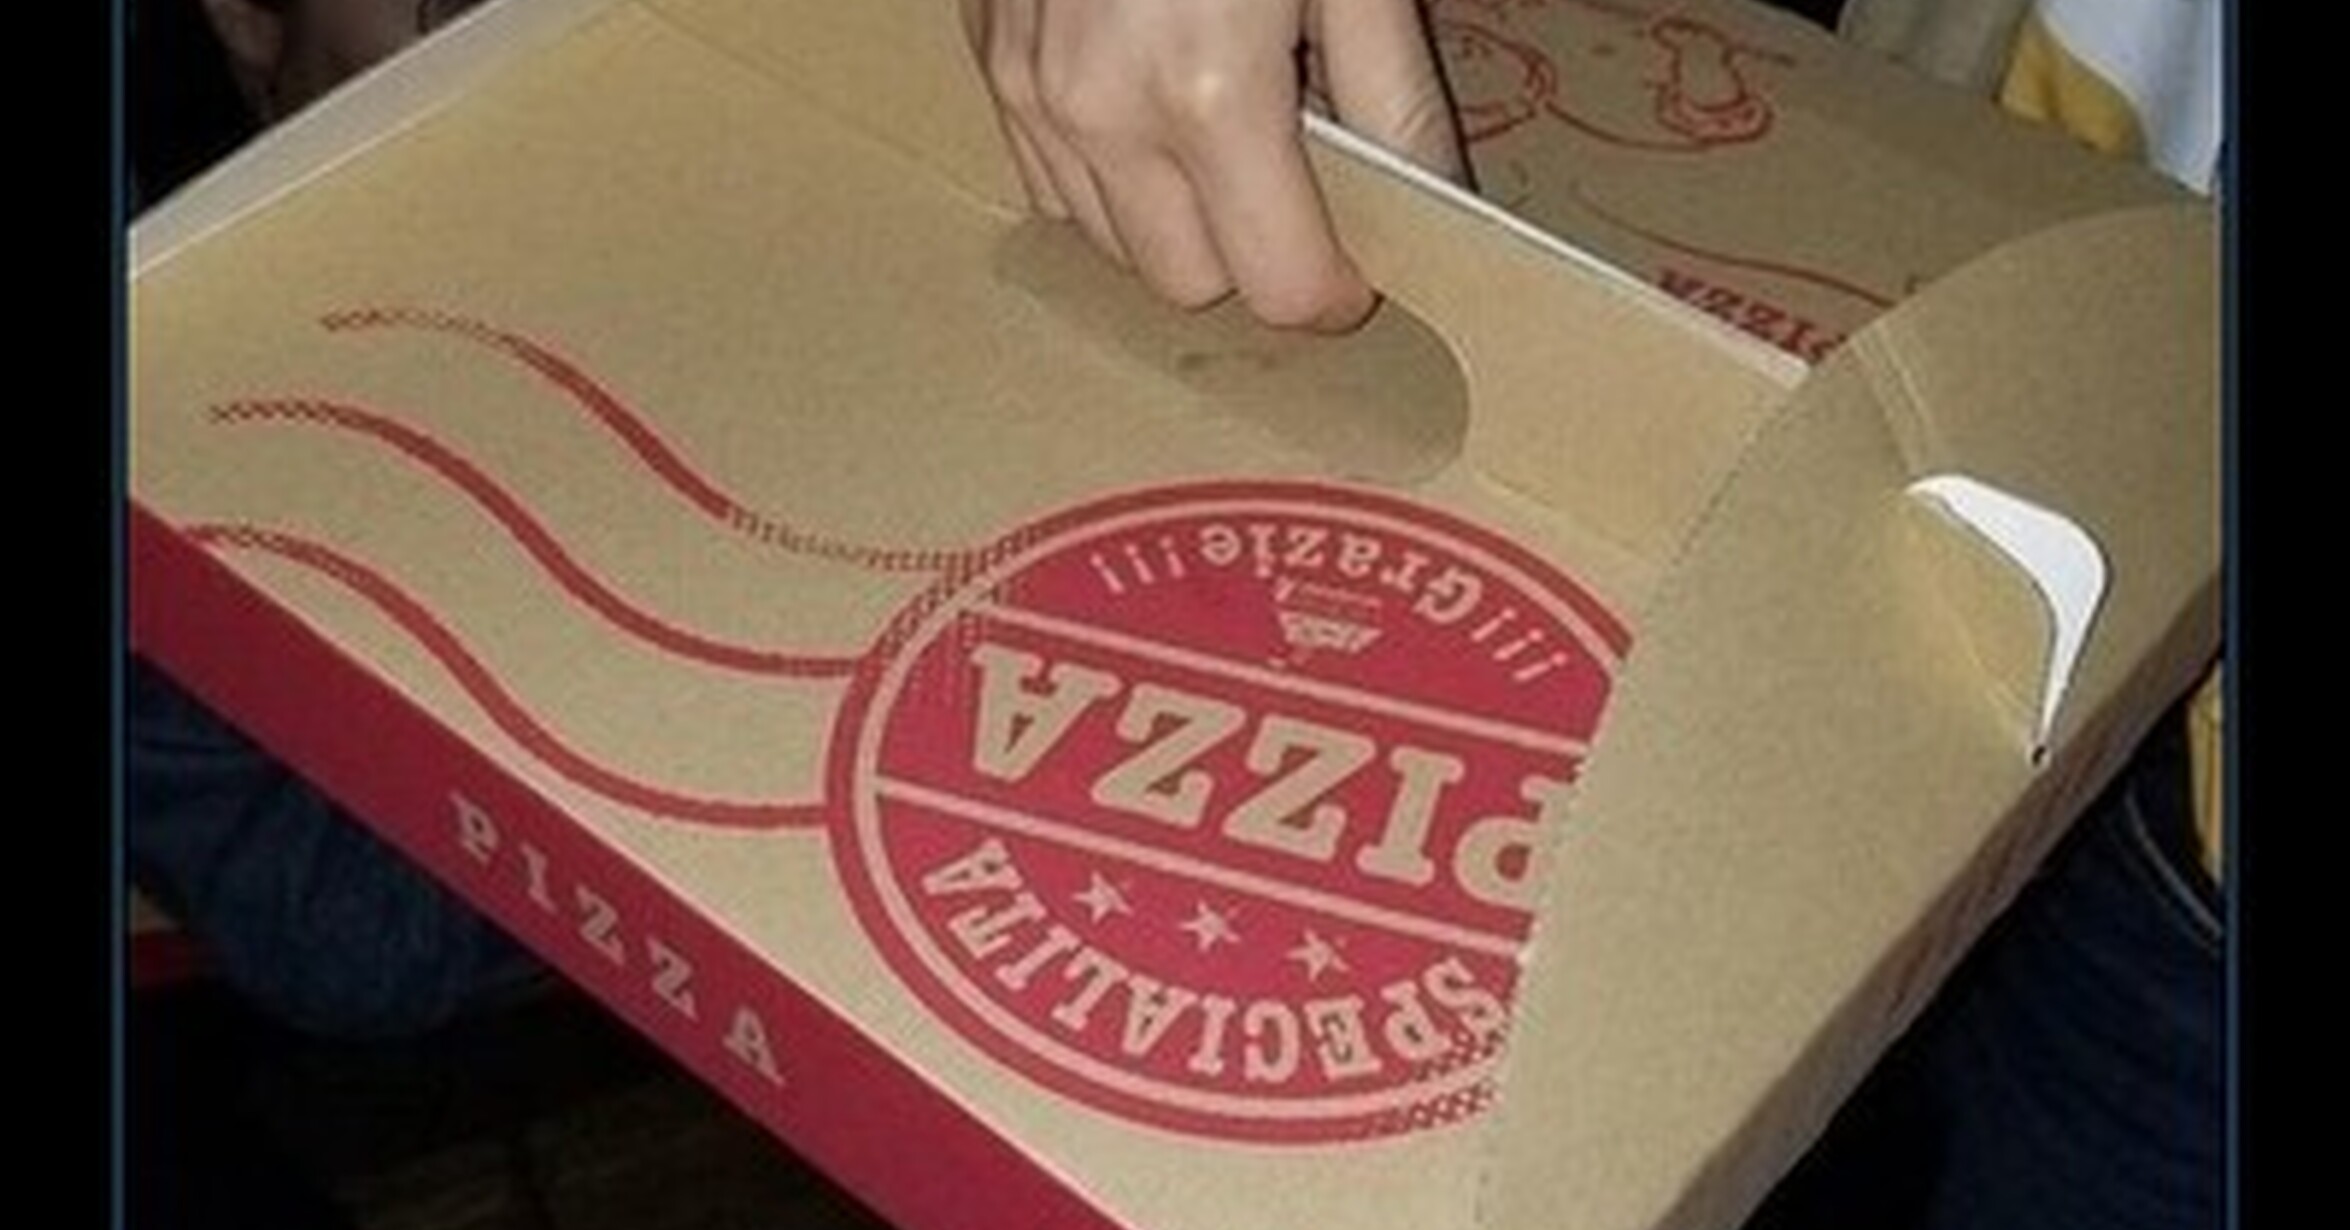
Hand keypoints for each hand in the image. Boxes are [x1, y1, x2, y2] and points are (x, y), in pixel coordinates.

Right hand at [960, 0, 1465, 331]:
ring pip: (1108, 248)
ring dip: (1174, 230)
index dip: (1334, 294)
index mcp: (1209, 96)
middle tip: (1297, 199)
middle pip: (1188, 287)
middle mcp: (1101, 115)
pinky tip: (1147, 117)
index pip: (1279, 287)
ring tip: (1222, 150)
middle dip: (1251, 265)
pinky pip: (1046, 184)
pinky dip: (1104, 182)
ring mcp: (1027, 93)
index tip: (1362, 268)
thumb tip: (1435, 208)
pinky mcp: (989, 61)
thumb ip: (1393, 100)